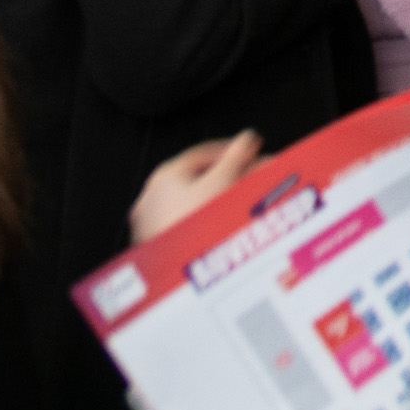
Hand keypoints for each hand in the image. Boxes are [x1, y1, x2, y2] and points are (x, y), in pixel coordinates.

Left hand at [130, 132, 263, 243]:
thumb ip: (236, 155)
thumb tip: (246, 138)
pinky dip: (210, 221)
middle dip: (233, 178)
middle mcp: (154, 196)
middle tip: (255, 180)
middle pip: (201, 180)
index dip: (234, 151)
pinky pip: (191, 224)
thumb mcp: (223, 181)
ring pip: (196, 204)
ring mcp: (154, 222)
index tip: (253, 153)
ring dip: (223, 202)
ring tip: (246, 206)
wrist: (179, 272)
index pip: (204, 153)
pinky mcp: (162, 244)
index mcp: (165, 175)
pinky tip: (226, 228)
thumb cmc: (192, 225)